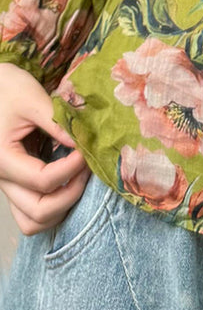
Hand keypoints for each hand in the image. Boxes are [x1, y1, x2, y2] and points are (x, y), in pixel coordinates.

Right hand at [0, 64, 89, 235]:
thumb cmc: (7, 89)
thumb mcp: (32, 98)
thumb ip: (58, 123)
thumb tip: (85, 144)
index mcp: (1, 158)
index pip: (43, 180)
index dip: (72, 168)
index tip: (87, 149)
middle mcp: (1, 179)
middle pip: (39, 211)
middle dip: (71, 193)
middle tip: (87, 167)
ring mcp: (7, 185)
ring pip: (33, 221)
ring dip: (61, 207)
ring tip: (78, 178)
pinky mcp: (16, 183)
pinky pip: (31, 212)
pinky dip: (53, 207)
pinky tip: (69, 182)